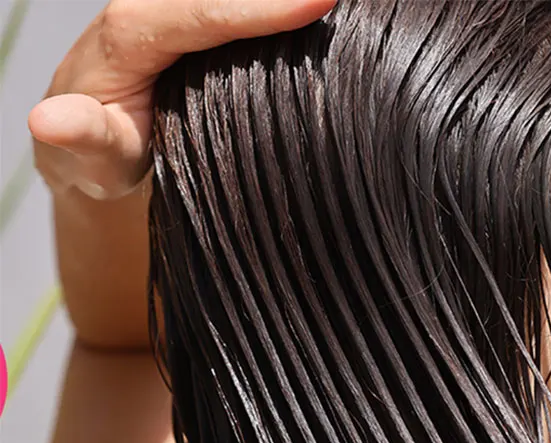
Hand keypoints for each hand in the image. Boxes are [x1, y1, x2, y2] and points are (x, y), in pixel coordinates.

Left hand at [28, 0, 333, 198]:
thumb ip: (78, 138)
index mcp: (131, 34)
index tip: (320, 1)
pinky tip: (314, 14)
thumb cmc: (97, 153)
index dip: (262, 6)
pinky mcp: (199, 22)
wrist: (94, 140)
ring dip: (283, 0)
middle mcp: (156, 7)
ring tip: (339, 5)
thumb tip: (48, 121)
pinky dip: (275, 10)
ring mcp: (182, 12)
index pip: (204, 12)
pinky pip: (239, 7)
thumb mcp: (86, 156)